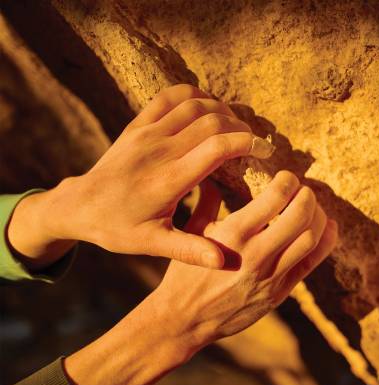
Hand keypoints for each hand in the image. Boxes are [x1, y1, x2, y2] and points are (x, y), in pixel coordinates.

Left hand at [7, 84, 271, 268]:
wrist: (80, 206)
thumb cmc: (117, 228)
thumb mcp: (152, 245)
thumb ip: (190, 249)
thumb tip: (224, 262)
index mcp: (168, 180)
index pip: (217, 147)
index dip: (248, 144)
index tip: (266, 151)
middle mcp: (159, 150)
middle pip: (211, 121)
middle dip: (240, 127)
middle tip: (253, 142)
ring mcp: (146, 133)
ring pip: (194, 104)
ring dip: (220, 110)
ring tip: (234, 127)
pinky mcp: (137, 125)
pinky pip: (169, 96)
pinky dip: (194, 95)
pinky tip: (206, 107)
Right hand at [64, 175, 336, 384]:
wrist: (186, 319)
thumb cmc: (185, 273)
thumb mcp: (192, 234)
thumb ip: (206, 202)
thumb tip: (213, 177)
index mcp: (232, 234)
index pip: (275, 197)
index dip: (287, 181)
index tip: (286, 177)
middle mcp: (256, 253)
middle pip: (300, 214)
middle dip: (307, 194)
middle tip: (303, 189)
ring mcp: (270, 276)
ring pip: (311, 237)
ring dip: (318, 216)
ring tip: (312, 207)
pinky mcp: (278, 293)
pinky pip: (311, 263)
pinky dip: (325, 241)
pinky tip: (325, 227)